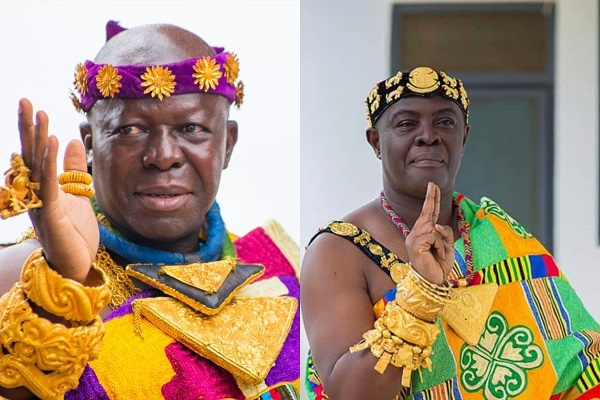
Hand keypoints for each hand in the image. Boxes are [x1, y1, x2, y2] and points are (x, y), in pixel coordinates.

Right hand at [19, 98, 98, 283]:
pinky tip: (53, 143)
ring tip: (39, 115)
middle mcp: (36, 192)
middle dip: (28, 128)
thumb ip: (74, 169)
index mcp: (42, 187)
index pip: (36, 153)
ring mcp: (41, 203)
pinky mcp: (51, 213)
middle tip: (26, 101)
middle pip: (30, 155)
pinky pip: (49, 184)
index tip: (35, 107)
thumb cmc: (75, 232)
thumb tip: (72, 140)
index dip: (34, 131)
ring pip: (37, 166)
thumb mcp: (78, 194)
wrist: (77, 264)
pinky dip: (50, 162)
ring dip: (38, 139)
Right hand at [404, 182, 453, 284]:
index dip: (431, 200)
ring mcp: (413, 239)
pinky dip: (440, 246)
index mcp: (422, 235)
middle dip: (431, 198)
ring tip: (439, 254)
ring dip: (442, 242)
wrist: (433, 283)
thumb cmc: (439, 267)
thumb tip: (436, 224)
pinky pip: (434, 237)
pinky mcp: (415, 244)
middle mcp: (415, 234)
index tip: (432, 186)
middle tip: (433, 183)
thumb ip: (444, 234)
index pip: (429, 214)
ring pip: (434, 228)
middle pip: (427, 214)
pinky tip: (435, 256)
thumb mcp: (447, 247)